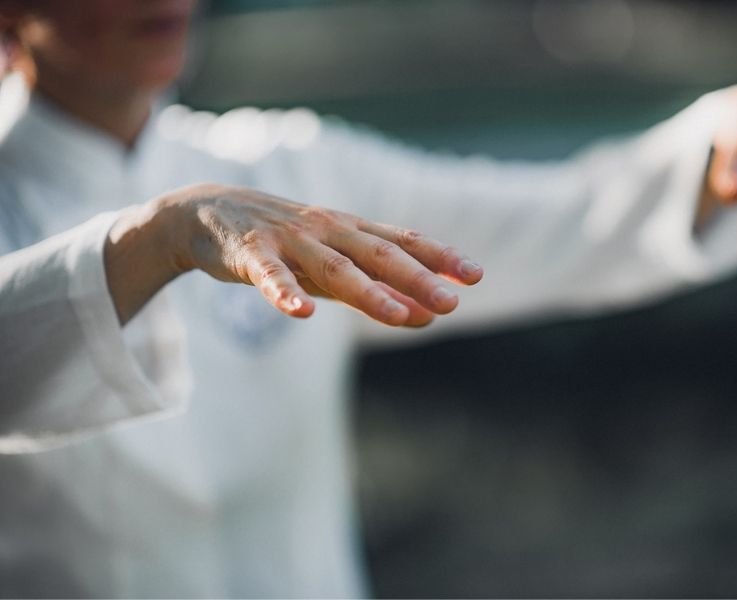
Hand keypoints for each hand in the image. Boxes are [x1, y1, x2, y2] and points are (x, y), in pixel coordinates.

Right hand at [106, 184, 482, 325]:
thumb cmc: (283, 242)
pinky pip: (270, 276)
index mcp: (351, 230)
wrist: (207, 211)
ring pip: (333, 267)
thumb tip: (431, 316)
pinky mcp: (250, 253)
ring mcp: (290, 239)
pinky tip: (302, 313)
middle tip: (452, 302)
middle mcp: (328, 229)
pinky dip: (285, 293)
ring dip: (367, 291)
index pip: (403, 241)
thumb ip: (380, 288)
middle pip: (379, 254)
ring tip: (398, 316)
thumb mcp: (334, 265)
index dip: (439, 257)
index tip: (475, 276)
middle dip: (418, 277)